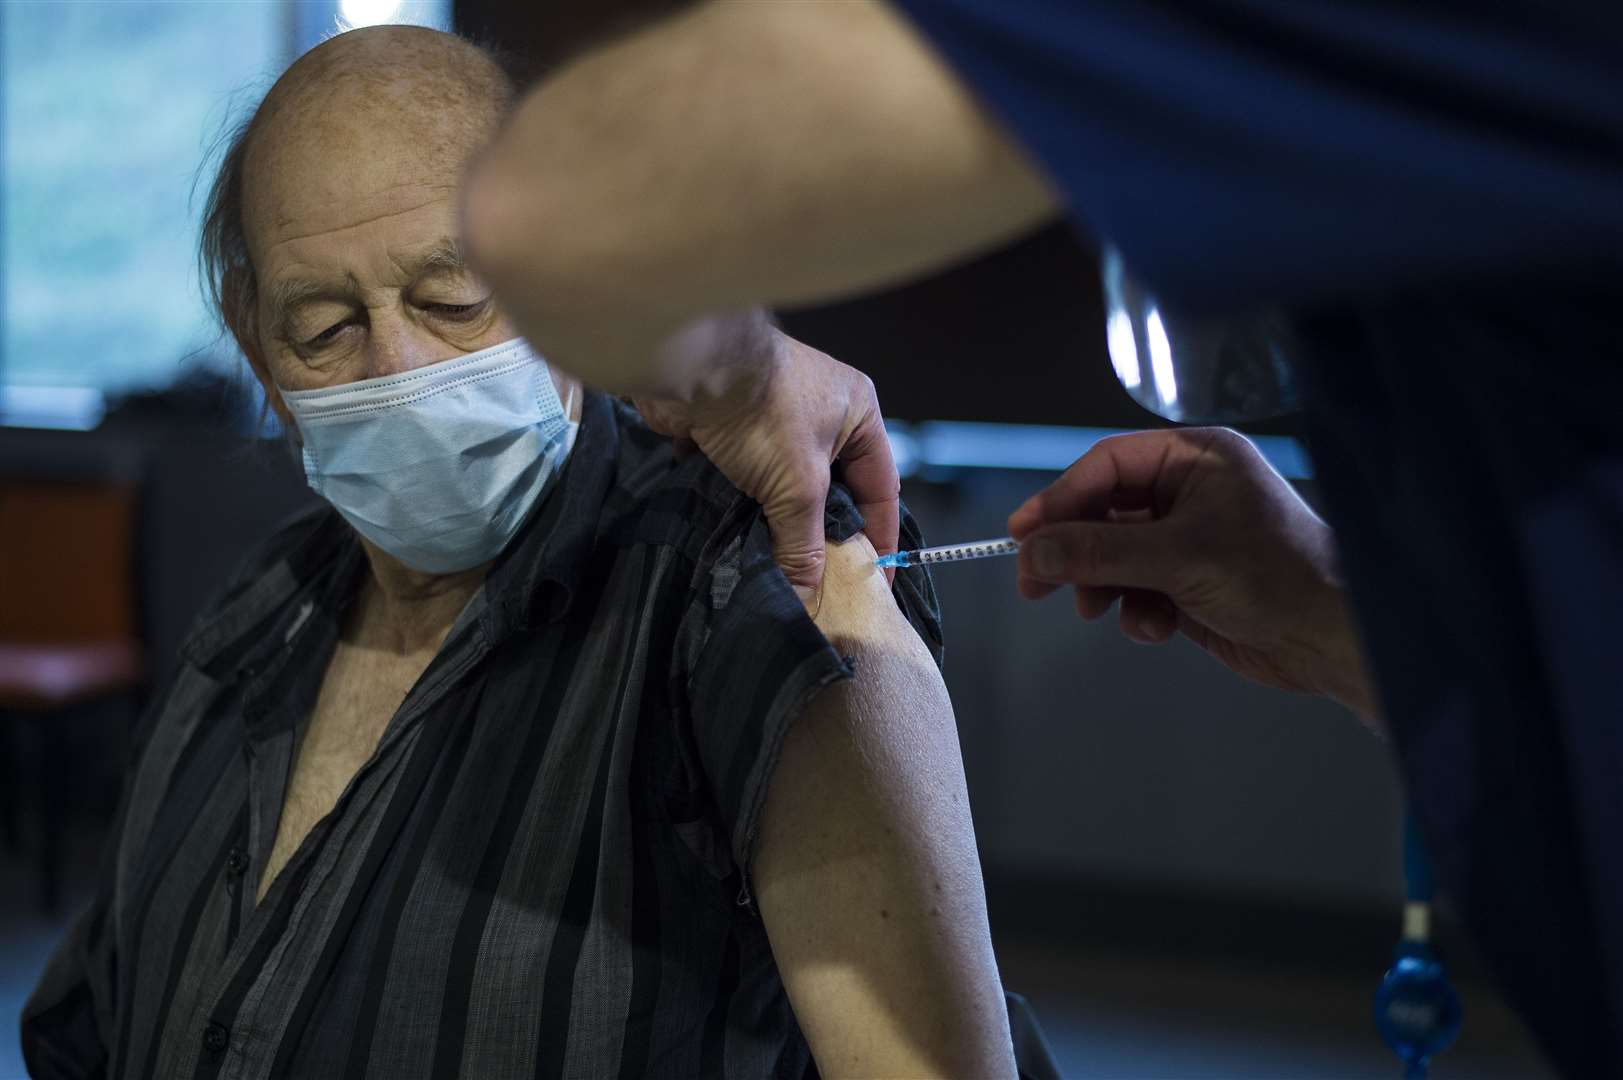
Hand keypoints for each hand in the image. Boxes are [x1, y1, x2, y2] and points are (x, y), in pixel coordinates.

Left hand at [635, 322, 899, 611]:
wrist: (688, 369)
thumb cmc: (761, 410)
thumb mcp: (798, 486)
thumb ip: (805, 544)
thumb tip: (806, 594)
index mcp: (858, 414)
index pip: (880, 488)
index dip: (879, 537)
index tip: (875, 581)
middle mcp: (821, 412)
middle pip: (831, 491)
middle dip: (822, 535)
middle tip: (819, 581)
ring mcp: (774, 418)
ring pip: (784, 487)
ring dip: (776, 523)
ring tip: (775, 567)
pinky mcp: (732, 428)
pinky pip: (745, 478)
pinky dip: (740, 506)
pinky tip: (736, 537)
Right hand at [1008, 428, 1378, 723]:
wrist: (1333, 639)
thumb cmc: (1278, 576)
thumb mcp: (1178, 557)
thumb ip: (1098, 552)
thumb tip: (1033, 551)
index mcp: (1196, 458)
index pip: (1107, 465)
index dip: (1060, 498)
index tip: (1023, 534)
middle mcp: (1191, 492)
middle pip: (1103, 512)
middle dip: (1073, 551)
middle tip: (1035, 581)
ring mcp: (1189, 539)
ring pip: (1113, 556)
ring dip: (1102, 585)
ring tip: (1096, 609)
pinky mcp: (1189, 583)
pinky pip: (1136, 589)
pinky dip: (1135, 611)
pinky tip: (1155, 627)